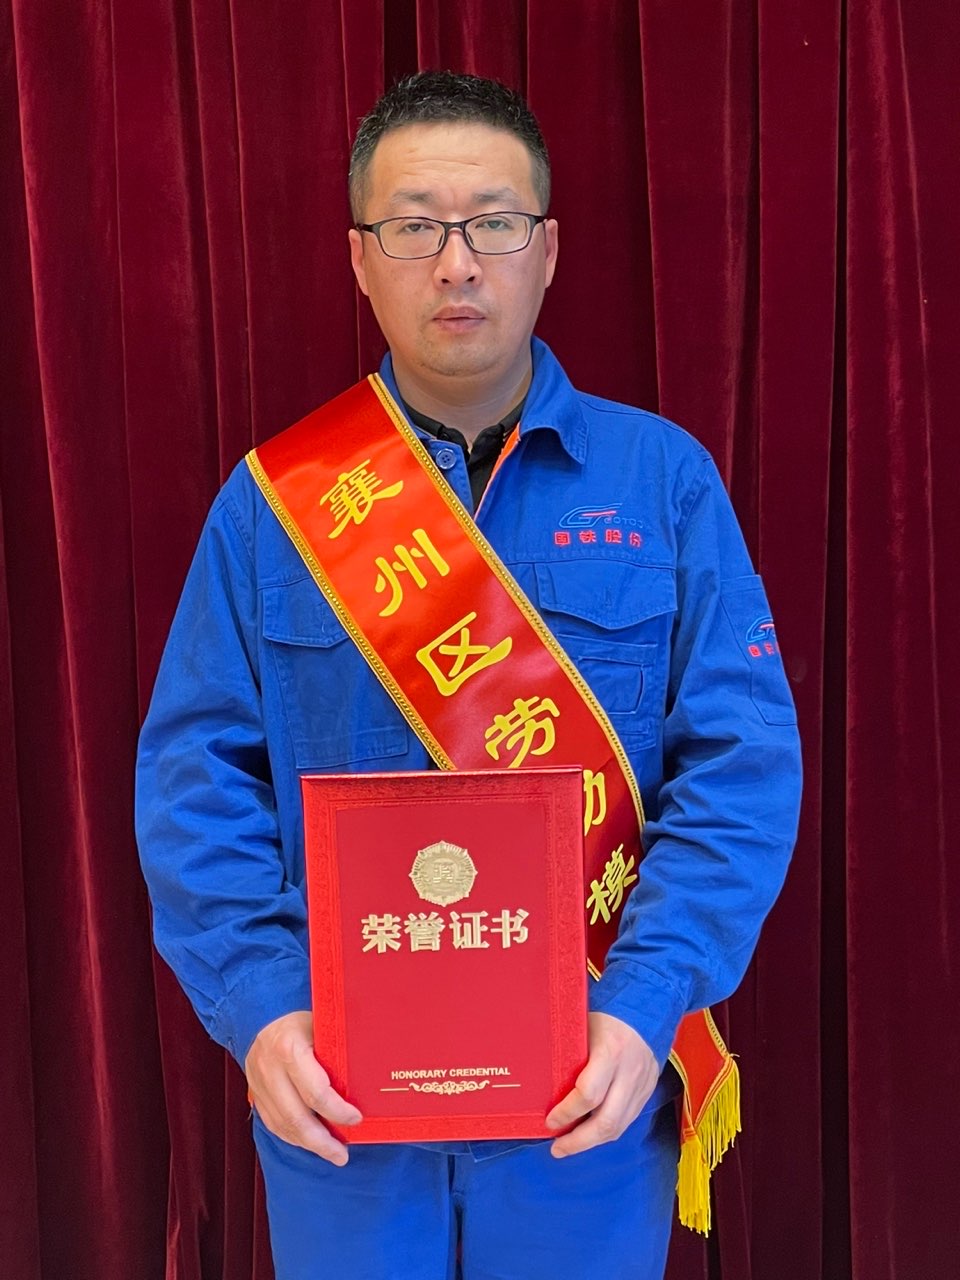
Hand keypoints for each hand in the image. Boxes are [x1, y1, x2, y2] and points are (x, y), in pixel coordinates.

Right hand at [244, 1010, 361, 1164]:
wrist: (263, 1020)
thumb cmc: (302, 1023)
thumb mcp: (321, 1026)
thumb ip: (337, 1050)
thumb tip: (371, 1075)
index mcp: (289, 1047)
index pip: (315, 1091)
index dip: (337, 1110)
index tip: (356, 1119)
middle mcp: (269, 1068)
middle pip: (296, 1117)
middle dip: (322, 1141)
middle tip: (342, 1155)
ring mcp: (259, 1085)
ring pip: (283, 1126)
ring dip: (309, 1145)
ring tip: (333, 1154)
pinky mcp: (255, 1096)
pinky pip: (274, 1125)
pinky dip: (294, 1138)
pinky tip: (311, 1143)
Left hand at [545, 1011, 659, 1157]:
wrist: (648, 1012)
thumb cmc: (607, 1017)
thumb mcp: (584, 1027)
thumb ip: (569, 1054)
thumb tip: (540, 1079)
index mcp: (611, 1052)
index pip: (588, 1094)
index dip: (567, 1112)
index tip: (549, 1120)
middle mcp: (629, 1074)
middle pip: (606, 1122)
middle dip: (579, 1141)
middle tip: (557, 1148)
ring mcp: (641, 1087)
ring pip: (618, 1127)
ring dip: (591, 1141)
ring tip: (568, 1146)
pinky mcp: (647, 1094)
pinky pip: (626, 1122)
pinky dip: (606, 1132)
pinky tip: (589, 1133)